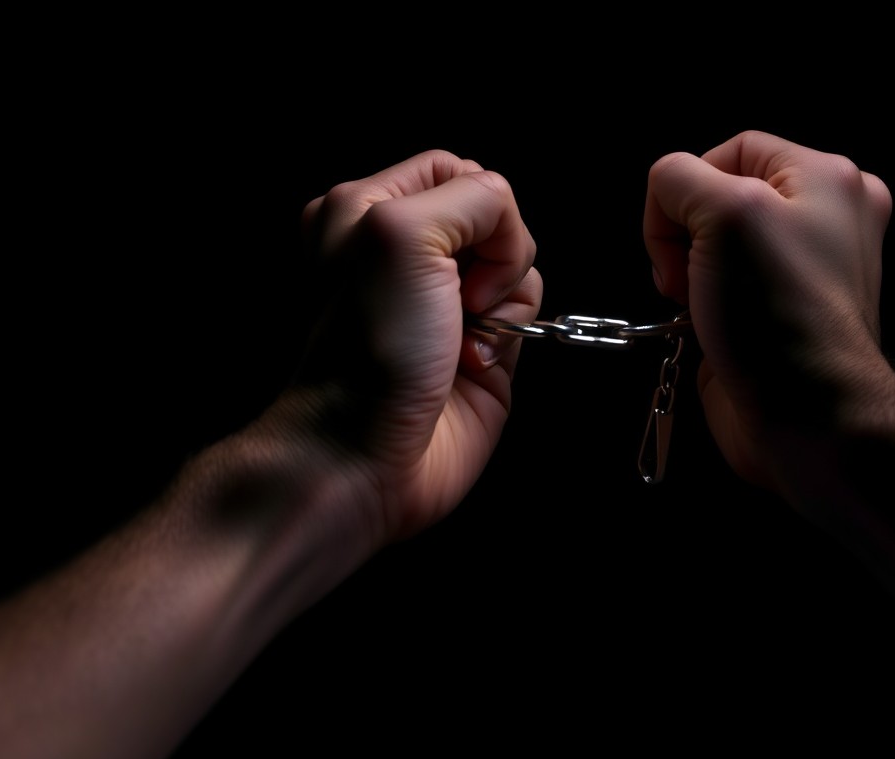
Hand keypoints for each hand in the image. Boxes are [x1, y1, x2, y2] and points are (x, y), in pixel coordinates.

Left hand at [263, 149, 542, 549]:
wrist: (366, 453)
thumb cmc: (368, 350)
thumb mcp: (402, 233)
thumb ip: (471, 197)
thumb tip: (507, 227)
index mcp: (369, 210)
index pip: (456, 170)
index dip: (476, 202)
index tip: (457, 249)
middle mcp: (410, 254)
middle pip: (497, 216)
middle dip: (496, 255)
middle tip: (458, 298)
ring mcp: (448, 300)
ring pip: (520, 264)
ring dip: (505, 300)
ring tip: (462, 338)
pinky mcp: (484, 344)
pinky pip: (529, 311)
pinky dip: (513, 336)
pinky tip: (472, 364)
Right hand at [643, 130, 893, 497]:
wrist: (808, 417)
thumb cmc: (779, 316)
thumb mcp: (725, 212)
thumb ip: (679, 178)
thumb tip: (667, 200)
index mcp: (827, 178)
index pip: (730, 150)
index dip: (689, 190)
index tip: (684, 238)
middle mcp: (824, 218)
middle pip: (718, 196)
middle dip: (685, 234)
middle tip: (691, 275)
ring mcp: (802, 269)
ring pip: (711, 245)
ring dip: (688, 273)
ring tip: (700, 306)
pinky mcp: (778, 314)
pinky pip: (718, 288)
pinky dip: (698, 305)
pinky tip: (704, 328)